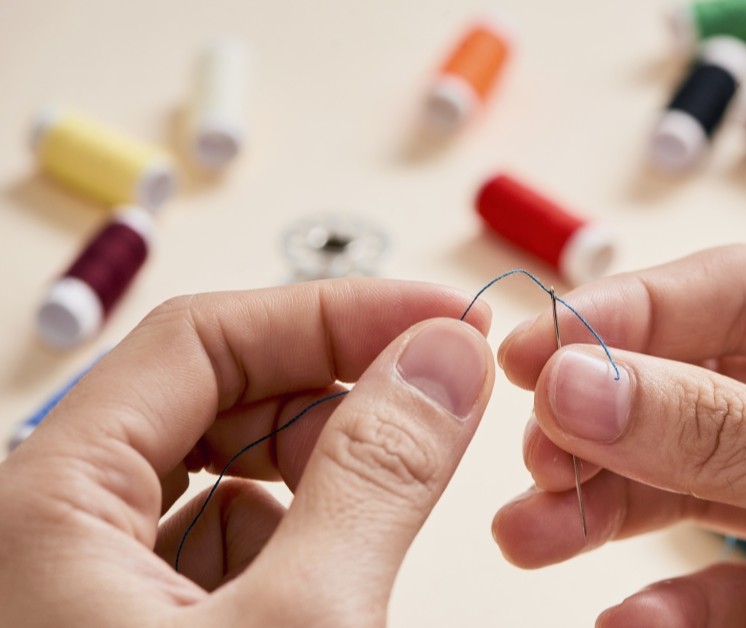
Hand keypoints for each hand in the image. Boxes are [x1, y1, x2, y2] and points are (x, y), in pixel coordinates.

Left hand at [0, 279, 494, 625]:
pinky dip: (288, 556)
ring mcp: (85, 590)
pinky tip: (323, 599)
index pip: (201, 337)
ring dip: (318, 485)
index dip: (337, 314)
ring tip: (381, 529)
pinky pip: (214, 554)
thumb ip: (375, 479)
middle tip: (439, 409)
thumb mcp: (303, 626)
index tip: (444, 321)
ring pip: (222, 479)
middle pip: (211, 400)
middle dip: (333, 401)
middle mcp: (50, 534)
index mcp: (48, 505)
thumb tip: (443, 359)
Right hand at [493, 245, 745, 625]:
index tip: (538, 349)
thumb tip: (584, 380)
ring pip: (708, 486)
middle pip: (714, 389)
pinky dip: (678, 606)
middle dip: (616, 420)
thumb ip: (745, 442)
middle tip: (533, 453)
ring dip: (614, 505)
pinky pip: (741, 588)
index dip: (638, 315)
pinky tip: (631, 621)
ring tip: (532, 529)